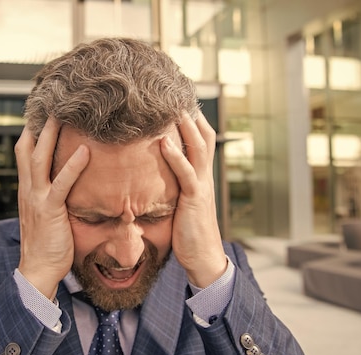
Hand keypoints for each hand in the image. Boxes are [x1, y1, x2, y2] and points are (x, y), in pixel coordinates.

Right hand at [14, 117, 89, 298]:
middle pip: (28, 149)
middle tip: (52, 102)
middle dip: (38, 124)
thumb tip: (64, 184)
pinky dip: (73, 165)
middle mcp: (28, 190)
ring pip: (40, 159)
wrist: (37, 269)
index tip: (42, 112)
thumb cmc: (47, 244)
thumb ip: (51, 197)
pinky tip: (85, 150)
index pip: (25, 153)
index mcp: (27, 190)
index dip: (32, 132)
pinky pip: (61, 183)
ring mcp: (36, 198)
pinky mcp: (49, 210)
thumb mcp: (45, 215)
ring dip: (51, 135)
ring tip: (64, 114)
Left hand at [160, 111, 226, 287]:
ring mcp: (202, 186)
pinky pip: (186, 174)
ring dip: (186, 126)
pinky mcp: (194, 199)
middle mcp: (205, 176)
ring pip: (199, 148)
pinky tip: (164, 143)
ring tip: (174, 107)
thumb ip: (173, 185)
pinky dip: (176, 156)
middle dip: (192, 112)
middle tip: (177, 91)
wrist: (202, 257)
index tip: (178, 98)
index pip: (201, 139)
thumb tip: (154, 172)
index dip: (192, 118)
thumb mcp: (181, 202)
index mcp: (201, 175)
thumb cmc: (188, 231)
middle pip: (204, 135)